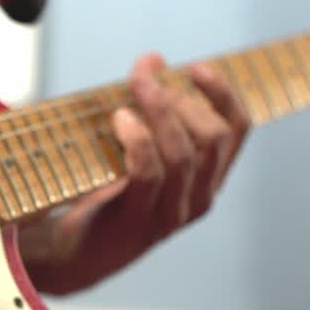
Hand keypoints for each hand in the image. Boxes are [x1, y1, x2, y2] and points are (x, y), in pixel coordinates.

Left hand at [19, 53, 249, 294]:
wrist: (72, 249)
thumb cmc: (104, 190)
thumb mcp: (134, 145)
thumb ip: (149, 108)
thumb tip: (154, 60)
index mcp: (207, 177)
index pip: (237, 130)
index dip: (223, 94)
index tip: (196, 68)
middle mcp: (199, 197)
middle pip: (212, 137)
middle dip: (179, 99)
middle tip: (144, 80)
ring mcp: (171, 214)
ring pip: (183, 154)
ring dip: (159, 113)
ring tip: (133, 92)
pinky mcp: (139, 222)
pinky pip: (149, 173)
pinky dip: (137, 140)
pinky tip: (120, 120)